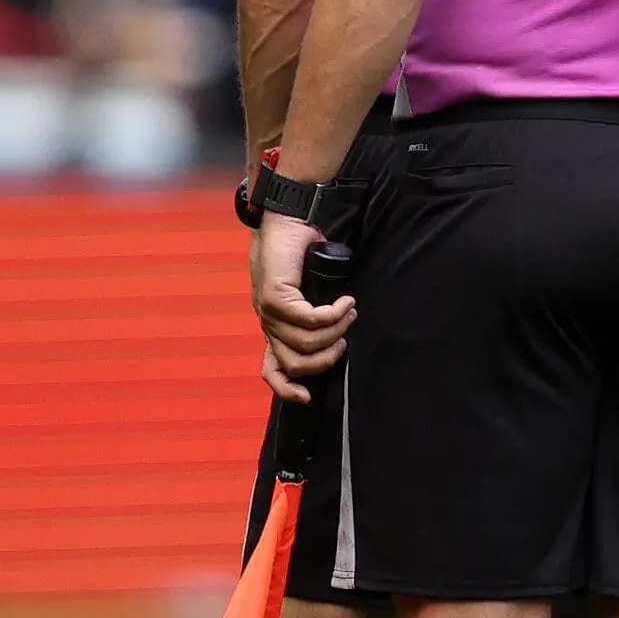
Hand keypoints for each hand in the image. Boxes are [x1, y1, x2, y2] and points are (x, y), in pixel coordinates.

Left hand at [251, 213, 355, 401]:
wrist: (285, 220)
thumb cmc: (299, 250)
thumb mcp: (307, 289)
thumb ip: (315, 309)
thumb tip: (343, 326)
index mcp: (273, 325)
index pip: (270, 369)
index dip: (286, 389)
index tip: (308, 397)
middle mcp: (267, 322)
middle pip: (296, 364)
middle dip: (328, 358)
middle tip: (346, 338)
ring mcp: (268, 311)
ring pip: (306, 343)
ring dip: (336, 332)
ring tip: (350, 312)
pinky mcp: (275, 296)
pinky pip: (310, 319)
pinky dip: (334, 313)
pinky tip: (345, 301)